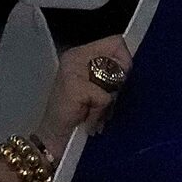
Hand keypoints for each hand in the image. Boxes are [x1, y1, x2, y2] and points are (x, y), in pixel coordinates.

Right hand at [35, 36, 130, 151]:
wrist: (52, 139)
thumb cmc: (76, 117)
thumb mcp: (96, 91)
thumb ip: (110, 77)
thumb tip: (129, 70)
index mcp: (80, 54)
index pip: (115, 42)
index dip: (124, 61)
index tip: (118, 84)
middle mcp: (75, 56)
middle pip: (117, 56)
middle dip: (117, 85)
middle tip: (103, 104)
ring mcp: (72, 69)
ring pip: (112, 78)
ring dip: (108, 102)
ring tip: (94, 114)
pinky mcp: (74, 85)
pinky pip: (103, 97)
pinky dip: (99, 114)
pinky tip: (88, 122)